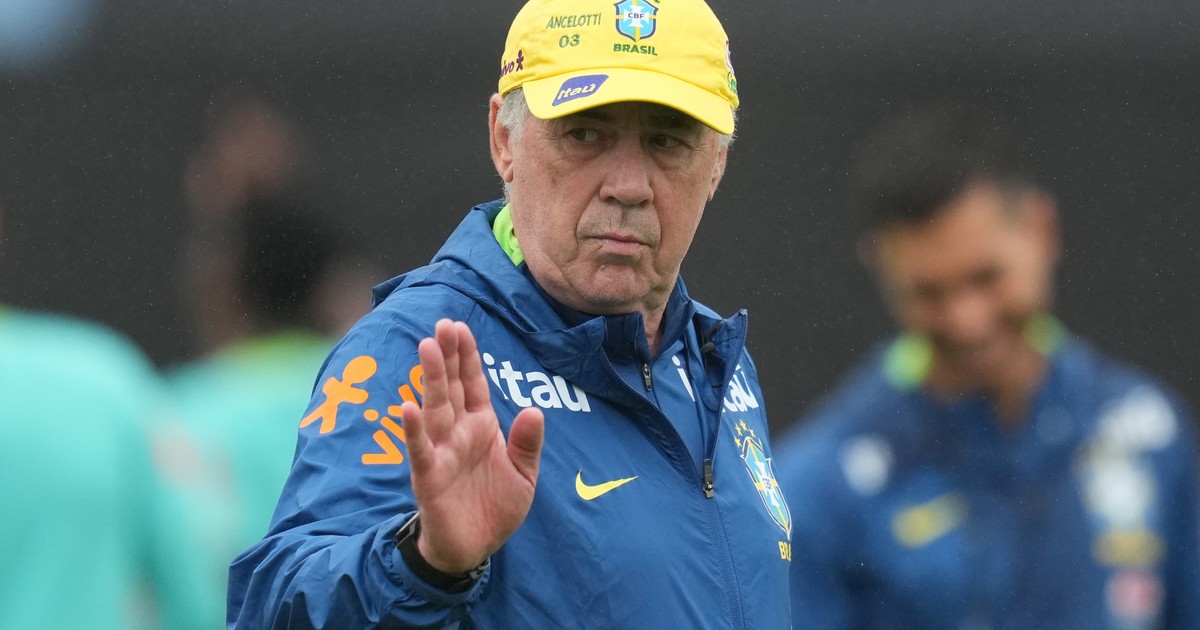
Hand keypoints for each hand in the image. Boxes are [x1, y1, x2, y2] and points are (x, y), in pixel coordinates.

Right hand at [400, 319, 544, 573]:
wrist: (474, 549)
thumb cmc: (495, 508)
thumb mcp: (524, 476)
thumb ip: (527, 444)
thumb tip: (534, 410)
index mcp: (481, 427)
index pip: (474, 385)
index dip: (468, 357)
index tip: (461, 327)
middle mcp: (458, 434)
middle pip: (452, 389)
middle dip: (448, 357)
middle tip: (442, 324)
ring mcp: (441, 453)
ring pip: (435, 409)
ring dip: (431, 380)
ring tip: (427, 348)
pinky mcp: (429, 477)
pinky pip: (420, 450)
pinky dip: (413, 430)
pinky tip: (407, 407)